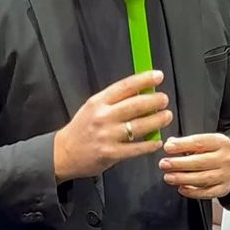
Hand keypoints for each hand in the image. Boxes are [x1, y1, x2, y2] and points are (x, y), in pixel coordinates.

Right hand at [53, 70, 171, 181]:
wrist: (63, 153)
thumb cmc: (81, 129)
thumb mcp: (92, 108)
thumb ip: (114, 101)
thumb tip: (141, 92)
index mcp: (98, 102)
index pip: (125, 86)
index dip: (144, 80)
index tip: (158, 76)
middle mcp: (103, 117)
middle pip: (136, 105)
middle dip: (155, 100)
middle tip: (164, 99)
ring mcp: (107, 136)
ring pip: (139, 126)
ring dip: (157, 120)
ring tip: (166, 116)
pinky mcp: (111, 153)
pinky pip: (136, 148)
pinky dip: (150, 144)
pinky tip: (157, 140)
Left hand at [158, 133, 229, 198]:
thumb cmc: (214, 152)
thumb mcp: (205, 142)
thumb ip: (187, 143)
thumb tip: (171, 144)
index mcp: (220, 142)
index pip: (199, 143)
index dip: (182, 145)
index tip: (167, 148)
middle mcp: (225, 158)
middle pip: (200, 162)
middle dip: (179, 164)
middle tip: (164, 164)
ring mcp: (225, 175)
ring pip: (202, 178)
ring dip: (183, 178)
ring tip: (168, 177)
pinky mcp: (223, 189)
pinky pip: (206, 192)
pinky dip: (192, 192)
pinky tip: (181, 188)